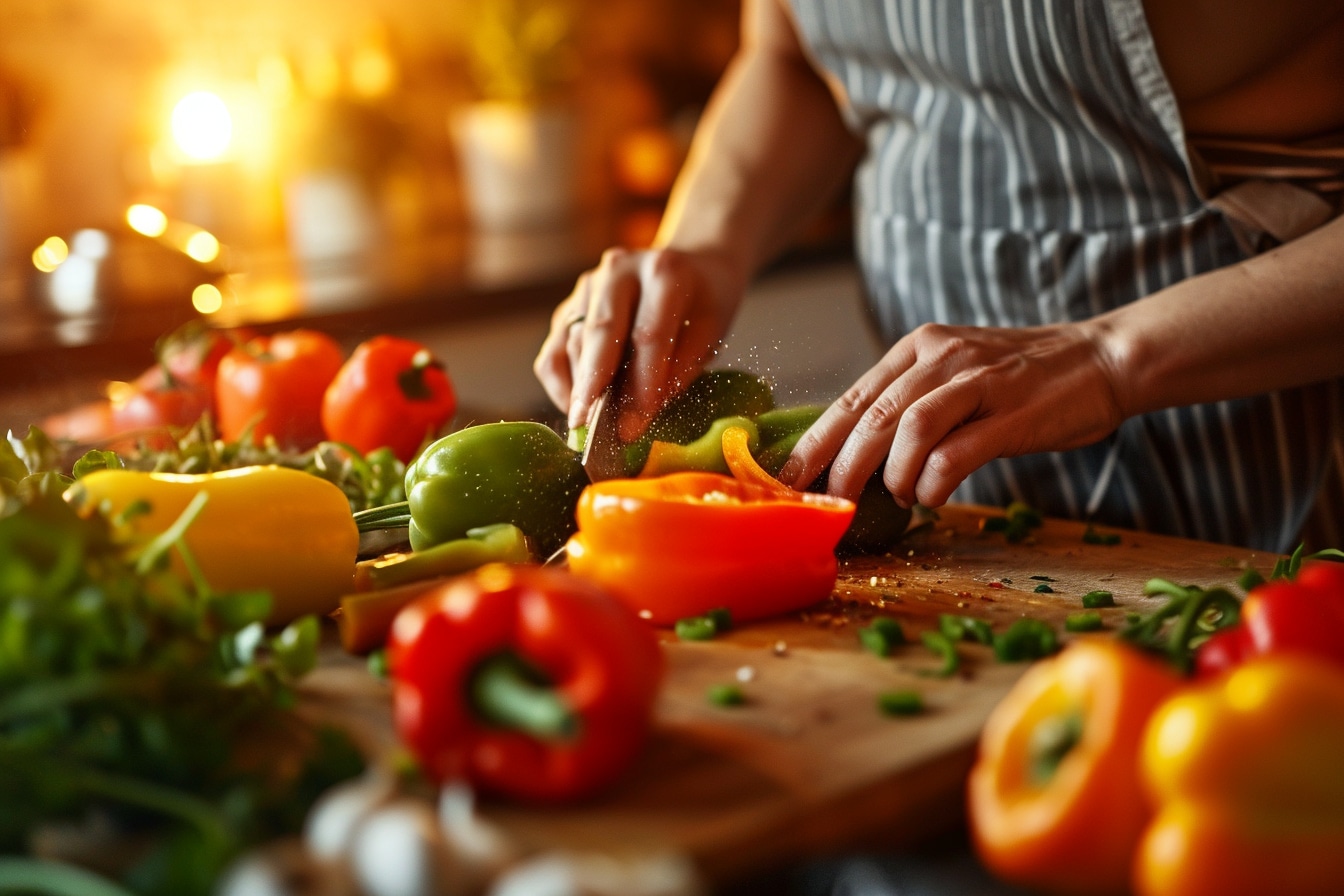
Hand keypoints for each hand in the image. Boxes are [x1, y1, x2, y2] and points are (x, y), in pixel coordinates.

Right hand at [533, 246, 745, 440]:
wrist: (692, 264)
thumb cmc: (704, 303)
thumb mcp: (710, 333)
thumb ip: (679, 369)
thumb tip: (639, 413)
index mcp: (665, 272)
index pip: (648, 334)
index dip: (641, 382)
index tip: (634, 424)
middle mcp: (620, 270)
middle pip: (601, 332)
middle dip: (596, 386)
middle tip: (592, 429)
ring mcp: (589, 285)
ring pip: (573, 342)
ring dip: (579, 389)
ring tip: (588, 427)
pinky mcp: (570, 305)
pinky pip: (554, 350)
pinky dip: (561, 383)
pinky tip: (576, 408)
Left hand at [778, 321, 1125, 506]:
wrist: (1103, 358)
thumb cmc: (1023, 380)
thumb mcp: (956, 374)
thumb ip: (912, 402)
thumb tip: (858, 455)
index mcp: (919, 349)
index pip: (851, 397)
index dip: (814, 442)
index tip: (787, 480)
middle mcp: (941, 358)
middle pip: (870, 416)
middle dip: (840, 467)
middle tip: (831, 503)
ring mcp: (977, 383)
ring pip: (907, 430)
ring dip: (891, 475)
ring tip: (896, 497)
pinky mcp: (1010, 413)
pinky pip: (955, 453)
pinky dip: (933, 482)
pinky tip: (931, 497)